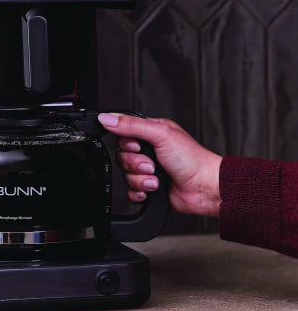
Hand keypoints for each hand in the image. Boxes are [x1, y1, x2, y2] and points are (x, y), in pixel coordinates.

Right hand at [98, 113, 221, 217]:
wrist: (204, 188)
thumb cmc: (192, 159)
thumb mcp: (160, 134)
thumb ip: (131, 125)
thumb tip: (107, 118)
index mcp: (150, 133)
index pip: (122, 136)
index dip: (127, 144)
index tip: (139, 147)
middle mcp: (148, 151)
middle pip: (122, 157)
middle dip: (136, 164)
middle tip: (153, 164)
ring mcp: (149, 170)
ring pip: (126, 175)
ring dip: (141, 179)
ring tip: (157, 178)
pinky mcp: (149, 188)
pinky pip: (131, 191)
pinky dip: (140, 192)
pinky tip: (153, 189)